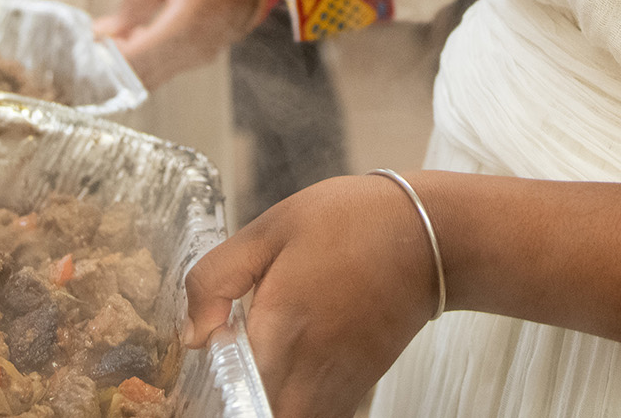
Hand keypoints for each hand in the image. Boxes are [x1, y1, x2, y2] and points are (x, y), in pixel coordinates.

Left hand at [97, 0, 261, 86]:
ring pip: (156, 76)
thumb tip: (105, 31)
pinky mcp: (207, 53)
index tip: (89, 42)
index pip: (133, 62)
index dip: (105, 59)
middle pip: (142, 77)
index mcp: (184, 26)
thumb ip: (133, 3)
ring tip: (117, 34)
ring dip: (131, 63)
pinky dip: (150, 59)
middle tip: (97, 40)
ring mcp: (204, 55)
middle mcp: (196, 49)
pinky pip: (171, 67)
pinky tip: (139, 35)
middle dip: (114, 65)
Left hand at [183, 176, 439, 417]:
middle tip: (223, 374)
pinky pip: (315, 416)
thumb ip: (216, 280)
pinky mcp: (356, 389)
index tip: (201, 366)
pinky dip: (292, 406)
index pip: (231, 396)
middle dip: (237, 403)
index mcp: (279, 329)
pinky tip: (281, 377)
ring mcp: (336, 386)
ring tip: (251, 373)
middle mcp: (307, 370)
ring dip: (264, 405)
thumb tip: (192, 337)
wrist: (428, 237)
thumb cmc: (350, 222)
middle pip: (260, 415)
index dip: (210, 390)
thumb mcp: (270, 229)